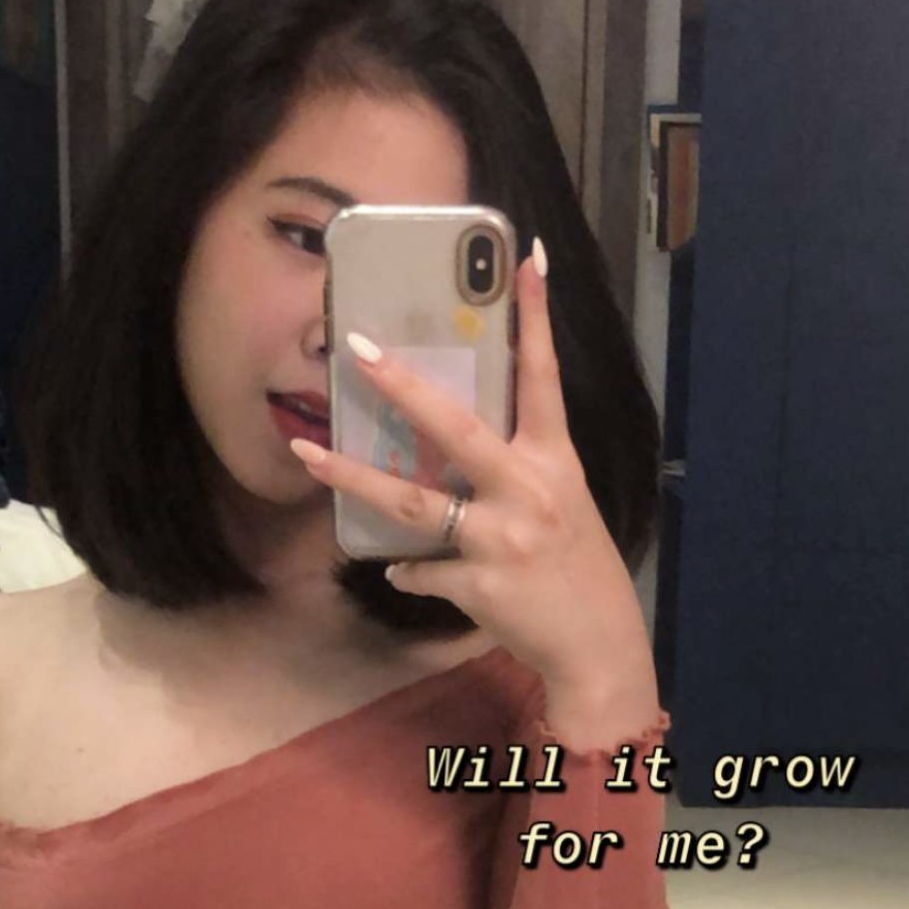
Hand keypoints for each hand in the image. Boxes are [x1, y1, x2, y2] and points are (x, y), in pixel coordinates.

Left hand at [288, 244, 654, 695]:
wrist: (599, 648)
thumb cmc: (579, 572)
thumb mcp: (563, 505)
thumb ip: (518, 472)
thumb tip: (459, 454)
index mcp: (556, 463)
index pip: (543, 377)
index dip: (534, 318)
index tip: (524, 260)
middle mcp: (529, 491)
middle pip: (456, 428)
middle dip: (403, 386)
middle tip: (357, 348)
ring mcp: (501, 538)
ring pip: (414, 501)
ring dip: (355, 477)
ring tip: (309, 455)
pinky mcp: (477, 584)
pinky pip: (422, 567)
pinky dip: (408, 568)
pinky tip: (398, 567)